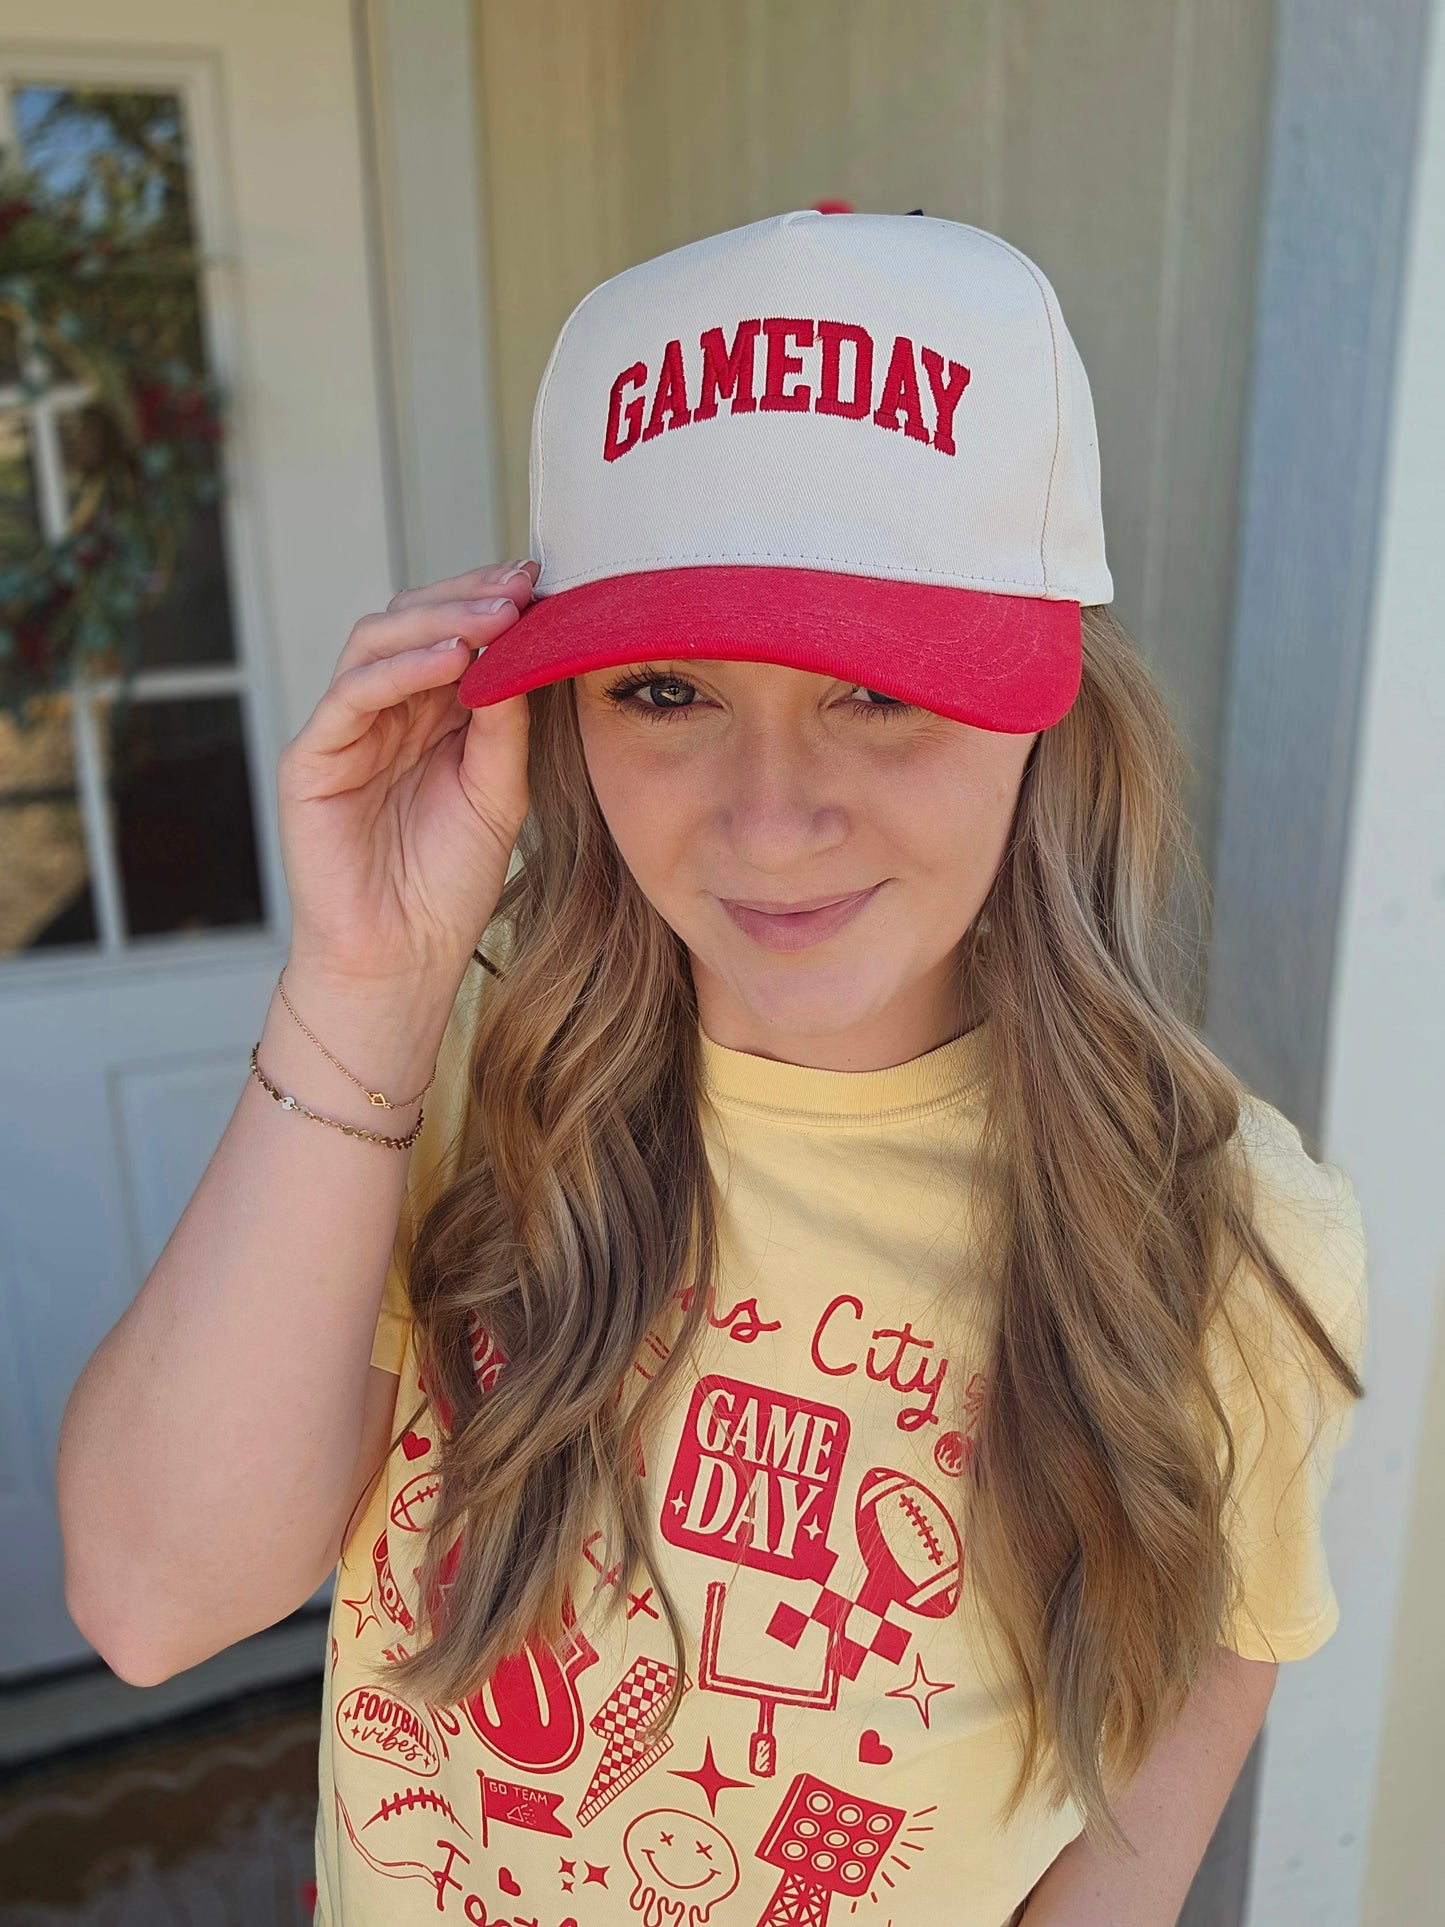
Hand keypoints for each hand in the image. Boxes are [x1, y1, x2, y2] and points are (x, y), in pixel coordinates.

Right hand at [277, 560, 536, 988]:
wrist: (401, 961)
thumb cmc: (446, 888)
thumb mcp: (498, 794)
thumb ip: (506, 726)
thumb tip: (522, 650)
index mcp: (430, 720)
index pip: (453, 636)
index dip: (492, 605)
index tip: (544, 584)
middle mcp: (384, 715)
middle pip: (412, 624)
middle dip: (468, 598)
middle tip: (520, 586)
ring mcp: (344, 733)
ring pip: (377, 644)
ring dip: (438, 621)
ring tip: (494, 617)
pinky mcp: (312, 760)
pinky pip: (350, 696)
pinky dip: (399, 670)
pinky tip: (449, 660)